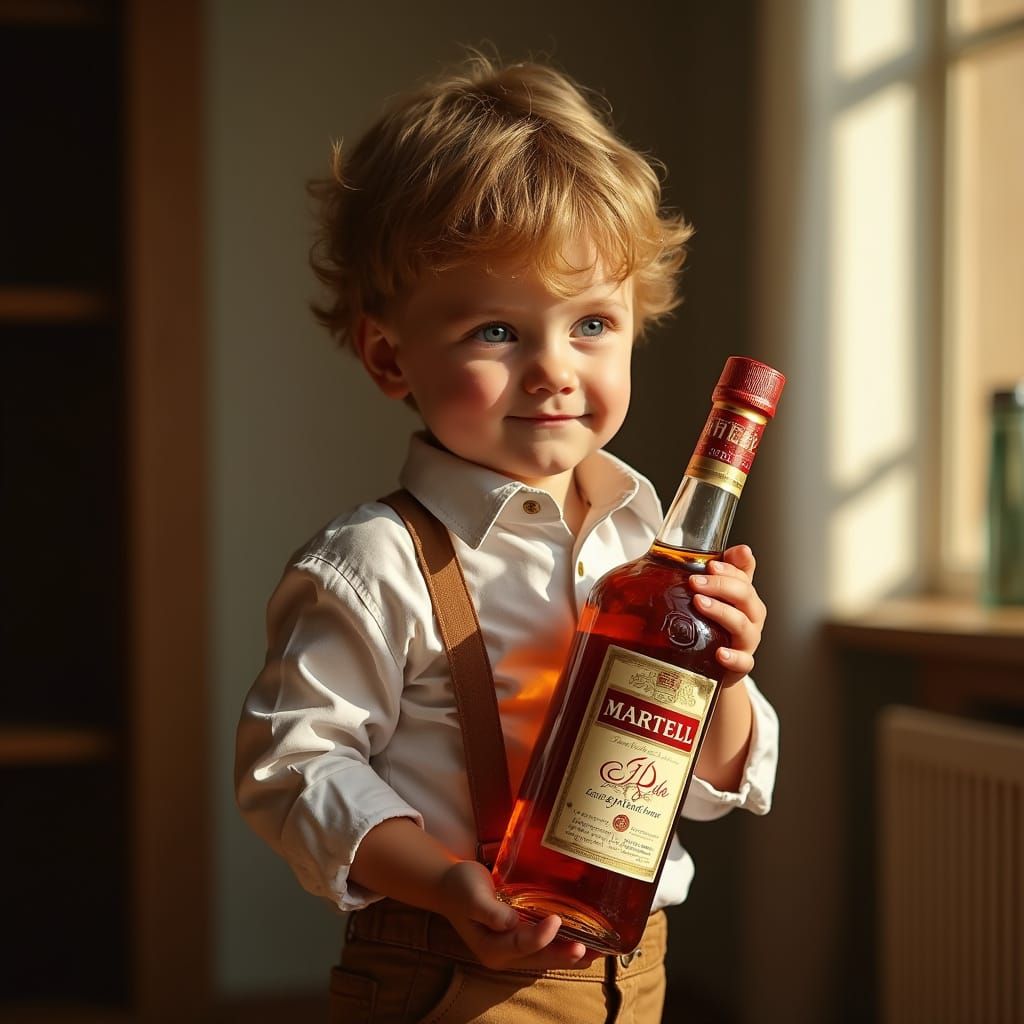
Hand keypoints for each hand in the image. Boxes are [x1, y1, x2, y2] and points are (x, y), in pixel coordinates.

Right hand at [437, 861, 600, 970]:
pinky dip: (565, 944)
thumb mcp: (471, 895)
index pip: (522, 945)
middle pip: (542, 958)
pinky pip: (546, 946)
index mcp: (491, 948)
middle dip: (568, 955)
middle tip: (595, 950)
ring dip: (572, 954)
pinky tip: (584, 939)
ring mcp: (513, 949)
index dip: (541, 936)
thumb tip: (511, 922)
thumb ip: (490, 911)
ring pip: (548, 956)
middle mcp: (505, 954)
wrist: (450, 884)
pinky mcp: (520, 938)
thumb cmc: (460, 887)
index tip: (557, 920)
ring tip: (600, 950)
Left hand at [688, 544, 765, 687]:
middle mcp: (750, 617)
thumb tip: (741, 549)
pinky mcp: (740, 666)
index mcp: (745, 598)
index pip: (743, 576)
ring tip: (700, 604)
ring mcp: (747, 642)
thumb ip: (722, 572)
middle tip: (695, 582)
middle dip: (721, 585)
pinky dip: (733, 657)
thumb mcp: (716, 596)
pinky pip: (743, 662)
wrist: (713, 667)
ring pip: (742, 624)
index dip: (729, 568)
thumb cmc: (714, 626)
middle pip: (745, 596)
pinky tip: (720, 653)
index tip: (711, 564)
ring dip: (722, 612)